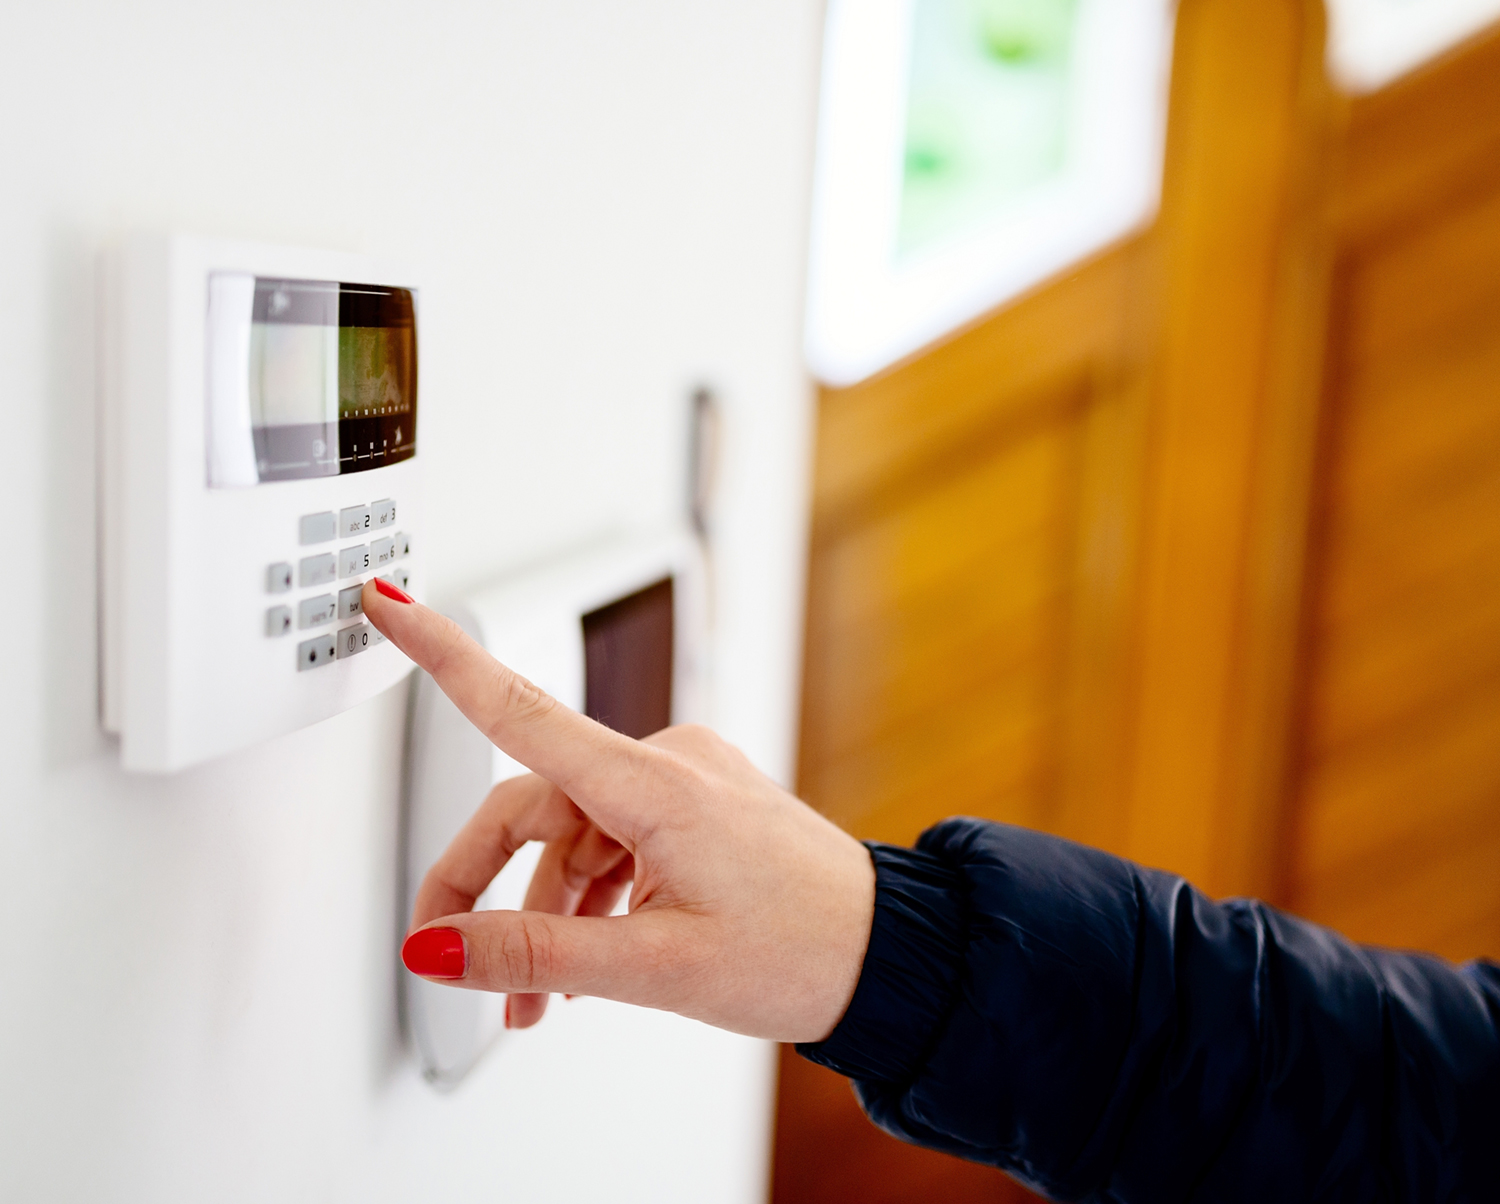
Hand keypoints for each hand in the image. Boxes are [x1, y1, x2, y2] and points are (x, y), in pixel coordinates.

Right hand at [362, 578, 875, 1041]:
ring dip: (542, 913)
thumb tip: (440, 949)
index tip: (389, 603)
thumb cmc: (801, 950)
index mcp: (654, 783)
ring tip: (537, 1000)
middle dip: (482, 886)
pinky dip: (588, 899)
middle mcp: (666, 765)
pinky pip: (614, 842)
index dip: (440, 653)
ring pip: (572, 836)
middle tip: (451, 959)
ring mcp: (684, 783)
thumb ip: (536, 953)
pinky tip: (583, 964)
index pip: (519, 706)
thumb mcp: (655, 967)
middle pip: (530, 804)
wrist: (886, 955)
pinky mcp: (698, 807)